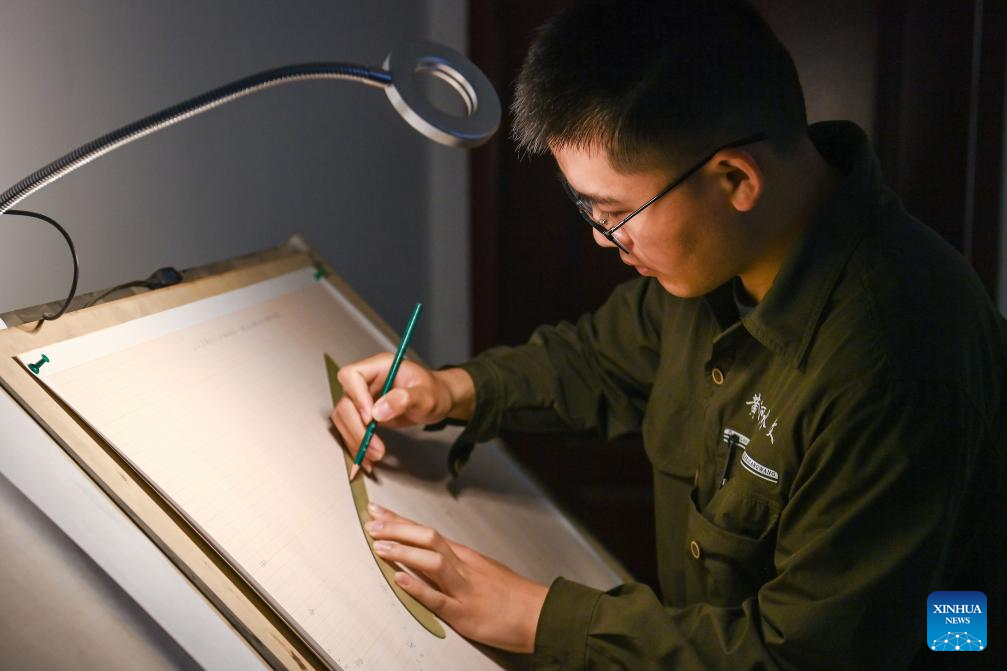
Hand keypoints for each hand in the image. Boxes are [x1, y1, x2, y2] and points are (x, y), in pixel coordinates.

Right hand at [330, 353, 474, 472]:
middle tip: (375, 447)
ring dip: (355, 440)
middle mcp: (367, 381)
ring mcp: (363, 398)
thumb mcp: (426, 395)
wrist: (438, 401)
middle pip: (345, 403)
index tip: (370, 417)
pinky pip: (351, 429)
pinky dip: (357, 445)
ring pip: (344, 419)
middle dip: (357, 428)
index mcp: (380, 367)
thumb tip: (378, 412)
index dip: (356, 397)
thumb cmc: (434, 392)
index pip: (352, 375)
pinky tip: (367, 458)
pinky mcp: (363, 414)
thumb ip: (405, 399)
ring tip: (375, 455)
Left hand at [364, 503, 547, 652]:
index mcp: (465, 557)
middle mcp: (463, 567)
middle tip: (371, 521)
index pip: (428, 532)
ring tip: (379, 545)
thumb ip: (456, 564)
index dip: (401, 521)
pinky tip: (401, 579)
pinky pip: (438, 599)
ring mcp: (463, 589)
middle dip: (397, 529)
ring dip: (403, 552)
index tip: (379, 511)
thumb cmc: (513, 596)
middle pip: (428, 539)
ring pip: (431, 563)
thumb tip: (429, 556)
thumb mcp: (483, 571)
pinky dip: (418, 588)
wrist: (540, 615)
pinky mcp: (465, 614)